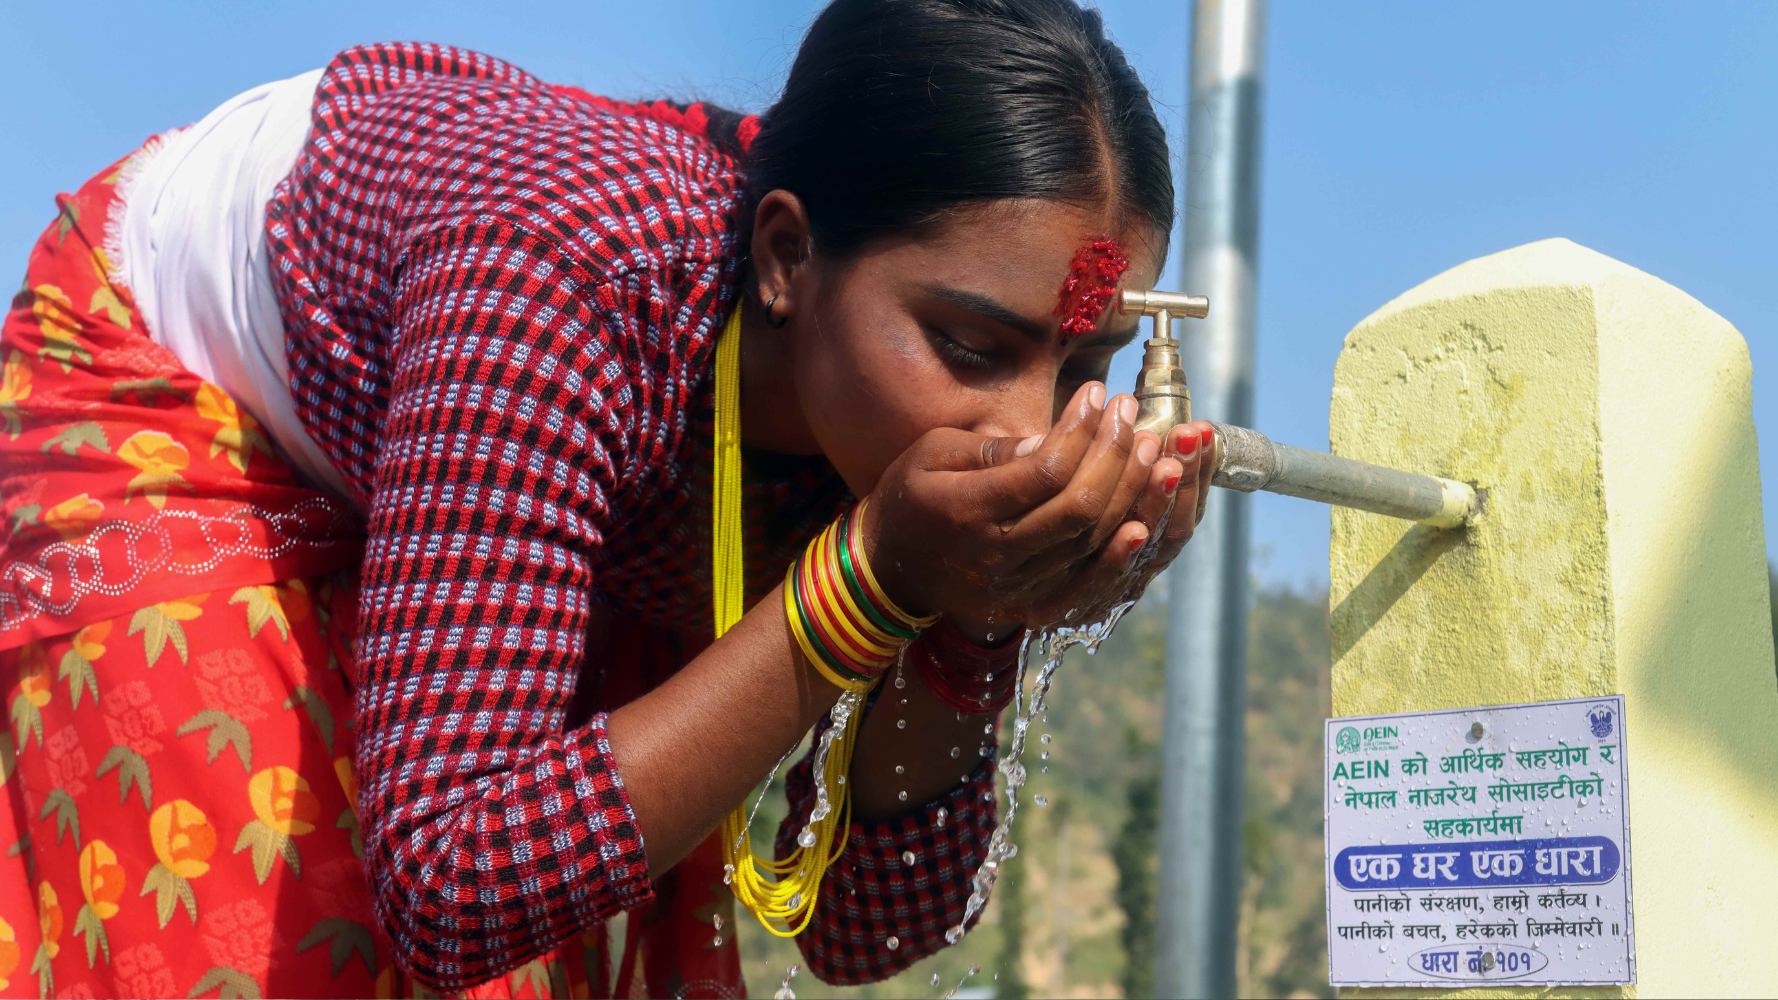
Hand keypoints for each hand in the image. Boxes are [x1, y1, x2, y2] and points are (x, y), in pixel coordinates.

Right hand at [864, 382, 1215, 629]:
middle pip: (1079, 506)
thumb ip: (993, 449)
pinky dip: (1118, 559)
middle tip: (1130, 414)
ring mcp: (1015, 587)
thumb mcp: (932, 453)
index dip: (1081, 430)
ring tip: (1149, 449)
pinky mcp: (1028, 607)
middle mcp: (995, 553)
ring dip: (1129, 494)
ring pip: (1090, 542)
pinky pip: (1085, 587)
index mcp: (967, 508)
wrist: (890, 566)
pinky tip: (1143, 524)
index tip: (1096, 394)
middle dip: (1115, 454)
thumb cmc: (910, 495)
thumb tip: (1052, 439)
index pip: (1046, 470)